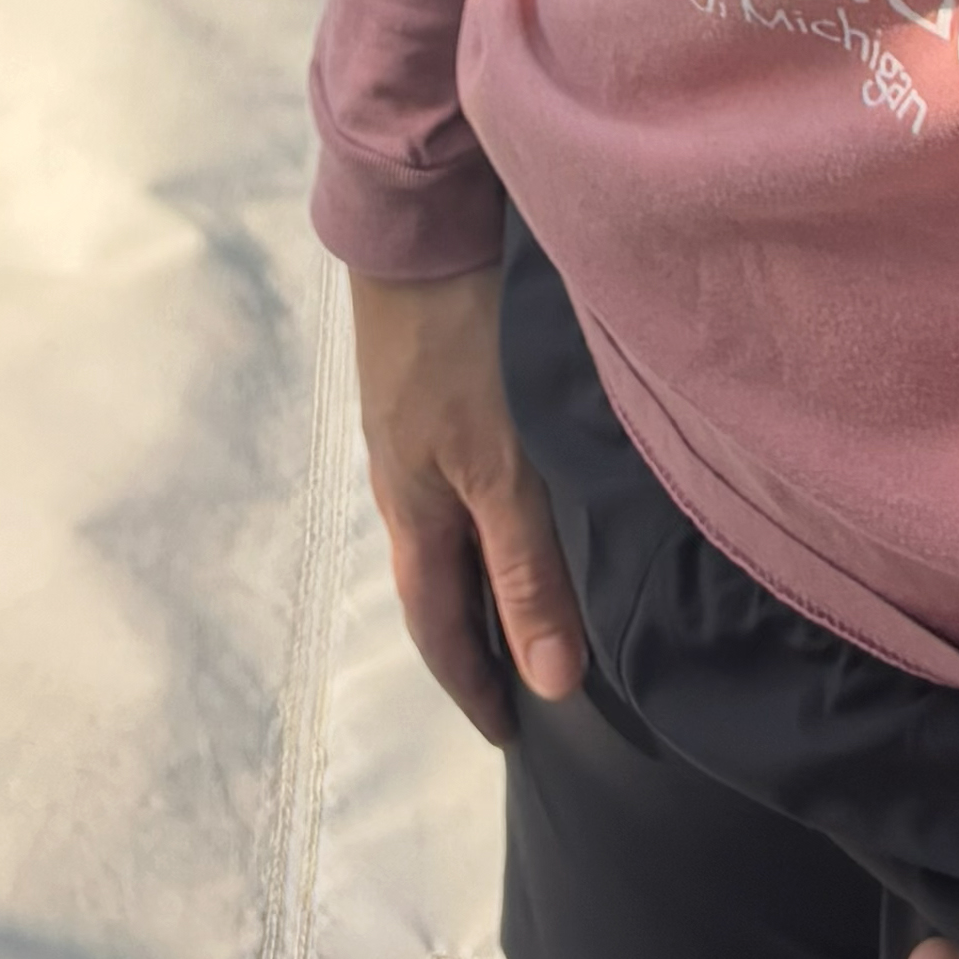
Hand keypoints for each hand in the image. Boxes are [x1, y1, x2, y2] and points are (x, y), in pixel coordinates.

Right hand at [348, 263, 585, 746]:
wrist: (416, 225)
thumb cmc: (452, 349)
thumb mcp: (497, 466)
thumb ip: (524, 567)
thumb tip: (550, 681)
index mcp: (413, 512)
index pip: (438, 626)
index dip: (473, 683)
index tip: (507, 733)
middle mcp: (408, 478)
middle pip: (443, 580)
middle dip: (479, 635)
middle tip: (529, 678)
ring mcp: (420, 428)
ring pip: (455, 525)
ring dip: (489, 571)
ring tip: (540, 597)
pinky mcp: (441, 383)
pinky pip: (466, 475)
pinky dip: (494, 511)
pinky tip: (528, 497)